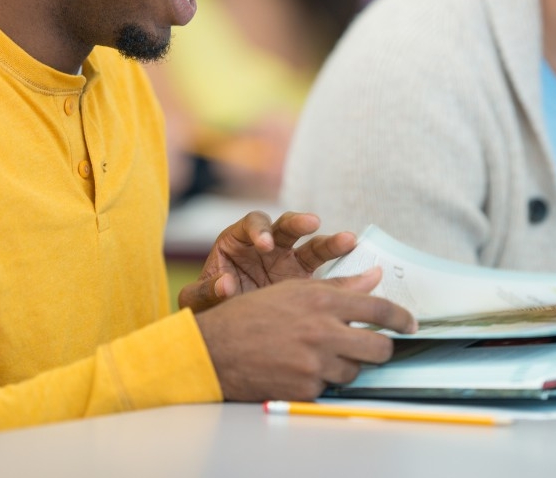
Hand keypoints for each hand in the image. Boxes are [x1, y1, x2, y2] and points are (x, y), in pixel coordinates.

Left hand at [178, 210, 356, 312]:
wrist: (224, 331)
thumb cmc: (208, 306)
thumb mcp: (197, 300)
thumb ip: (205, 291)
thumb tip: (225, 284)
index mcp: (239, 241)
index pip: (253, 224)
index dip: (260, 230)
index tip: (266, 244)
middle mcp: (269, 246)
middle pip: (287, 226)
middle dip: (299, 223)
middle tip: (311, 224)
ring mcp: (289, 263)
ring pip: (312, 246)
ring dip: (329, 243)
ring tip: (348, 241)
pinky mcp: (304, 283)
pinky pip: (325, 275)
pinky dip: (339, 273)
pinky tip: (359, 273)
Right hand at [195, 268, 417, 400]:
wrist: (214, 349)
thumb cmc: (251, 315)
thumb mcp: (294, 290)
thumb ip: (338, 286)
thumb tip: (373, 277)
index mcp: (322, 300)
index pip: (378, 309)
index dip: (401, 318)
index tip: (410, 324)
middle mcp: (323, 330)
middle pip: (378, 347)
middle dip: (382, 348)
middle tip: (375, 346)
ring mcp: (315, 362)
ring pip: (355, 369)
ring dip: (346, 364)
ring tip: (321, 354)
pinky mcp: (306, 388)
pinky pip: (329, 387)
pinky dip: (321, 380)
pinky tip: (301, 368)